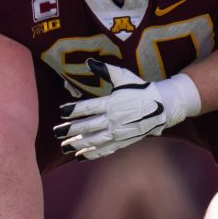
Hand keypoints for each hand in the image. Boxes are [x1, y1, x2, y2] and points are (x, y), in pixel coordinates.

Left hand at [54, 59, 197, 159]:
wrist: (161, 107)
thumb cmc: (140, 89)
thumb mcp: (123, 77)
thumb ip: (105, 70)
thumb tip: (88, 61)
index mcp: (112, 103)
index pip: (89, 107)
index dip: (74, 110)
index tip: (61, 111)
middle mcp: (113, 119)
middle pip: (88, 126)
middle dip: (70, 130)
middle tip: (56, 132)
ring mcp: (118, 133)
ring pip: (94, 140)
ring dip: (78, 144)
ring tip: (64, 147)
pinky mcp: (122, 142)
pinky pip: (104, 150)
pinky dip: (91, 154)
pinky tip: (79, 156)